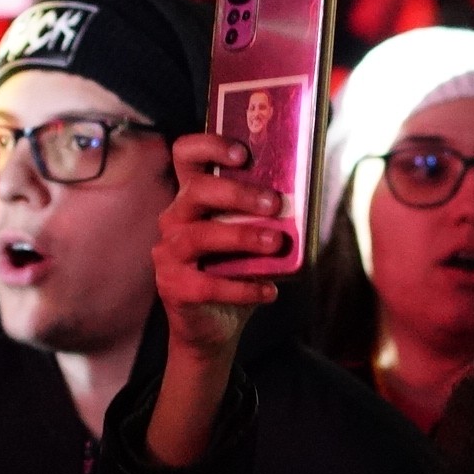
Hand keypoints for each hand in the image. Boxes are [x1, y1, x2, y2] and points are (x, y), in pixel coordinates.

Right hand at [147, 133, 287, 467]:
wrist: (214, 327)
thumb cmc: (236, 272)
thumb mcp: (250, 237)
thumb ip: (263, 216)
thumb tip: (304, 198)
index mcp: (192, 198)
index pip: (186, 155)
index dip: (209, 146)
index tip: (243, 154)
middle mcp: (174, 219)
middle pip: (197, 191)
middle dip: (238, 193)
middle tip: (275, 203)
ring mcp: (169, 253)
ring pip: (200, 235)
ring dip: (242, 237)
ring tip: (276, 243)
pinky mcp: (174, 286)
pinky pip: (209, 283)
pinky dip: (244, 287)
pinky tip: (270, 290)